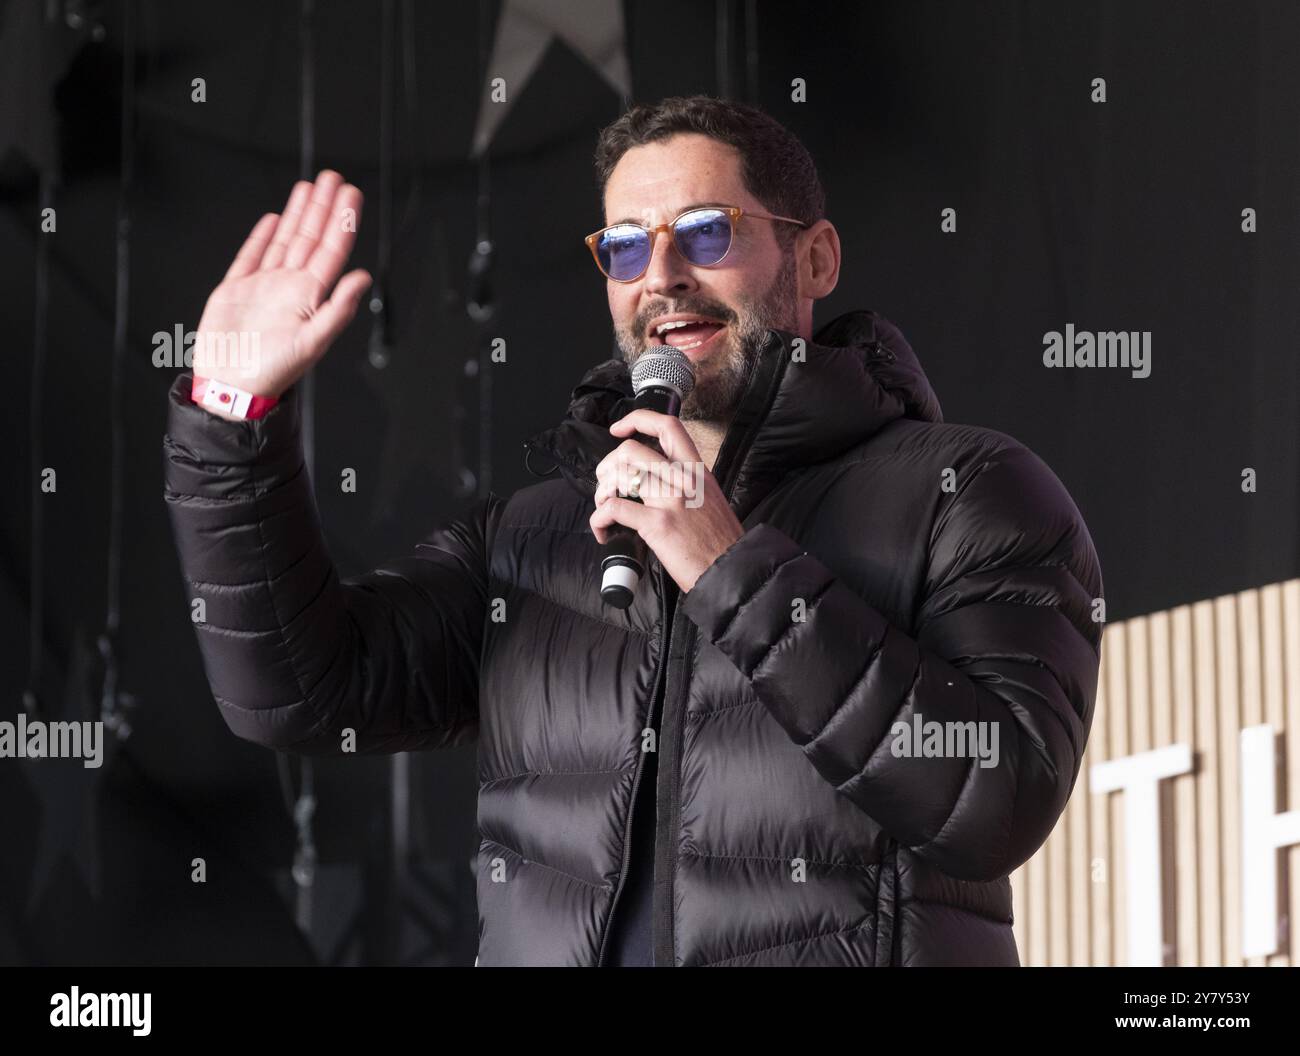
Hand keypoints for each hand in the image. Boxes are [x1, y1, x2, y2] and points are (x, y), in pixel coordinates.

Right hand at [191, 169, 371, 409]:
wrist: (231, 386)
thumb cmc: (273, 372)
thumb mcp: (312, 342)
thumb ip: (339, 309)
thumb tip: (363, 279)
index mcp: (309, 297)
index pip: (331, 250)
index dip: (342, 222)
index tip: (351, 195)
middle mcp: (289, 287)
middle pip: (310, 238)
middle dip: (323, 208)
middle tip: (333, 178)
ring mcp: (264, 286)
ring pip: (285, 241)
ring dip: (298, 215)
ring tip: (309, 189)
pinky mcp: (236, 289)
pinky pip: (251, 255)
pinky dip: (262, 236)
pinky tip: (274, 220)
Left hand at [589, 409, 744, 592]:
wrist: (733, 570)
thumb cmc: (721, 543)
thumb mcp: (711, 501)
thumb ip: (687, 487)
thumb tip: (657, 485)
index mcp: (697, 472)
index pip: (668, 426)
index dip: (637, 419)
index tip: (619, 429)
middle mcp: (683, 480)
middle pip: (633, 449)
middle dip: (608, 465)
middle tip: (606, 485)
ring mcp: (670, 501)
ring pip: (621, 474)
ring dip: (602, 492)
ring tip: (604, 508)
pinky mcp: (658, 525)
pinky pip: (615, 509)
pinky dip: (599, 519)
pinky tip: (604, 532)